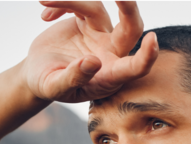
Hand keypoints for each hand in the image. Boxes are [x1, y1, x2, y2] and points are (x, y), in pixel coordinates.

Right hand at [22, 1, 158, 102]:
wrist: (38, 73)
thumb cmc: (49, 86)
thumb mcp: (55, 87)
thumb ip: (73, 79)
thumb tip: (93, 62)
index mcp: (110, 76)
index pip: (136, 67)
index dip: (147, 56)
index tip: (152, 39)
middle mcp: (111, 53)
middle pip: (132, 28)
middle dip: (129, 9)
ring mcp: (100, 35)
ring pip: (96, 9)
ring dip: (71, 1)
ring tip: (43, 2)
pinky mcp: (87, 21)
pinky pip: (80, 4)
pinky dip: (62, 4)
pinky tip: (45, 16)